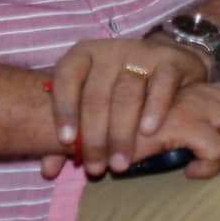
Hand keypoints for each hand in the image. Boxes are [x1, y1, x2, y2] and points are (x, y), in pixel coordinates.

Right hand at [42, 76, 219, 180]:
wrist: (86, 116)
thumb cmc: (121, 126)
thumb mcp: (166, 123)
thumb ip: (193, 128)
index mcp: (205, 89)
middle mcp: (205, 92)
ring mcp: (194, 104)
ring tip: (214, 169)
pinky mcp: (179, 122)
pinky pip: (217, 149)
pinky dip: (211, 167)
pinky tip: (190, 175)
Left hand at [44, 37, 210, 178]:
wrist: (169, 63)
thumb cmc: (119, 89)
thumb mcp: (91, 104)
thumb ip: (69, 133)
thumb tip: (48, 170)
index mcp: (85, 55)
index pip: (67, 75)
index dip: (64, 108)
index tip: (66, 141)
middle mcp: (111, 50)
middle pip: (97, 93)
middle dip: (94, 136)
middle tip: (95, 168)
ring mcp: (142, 53)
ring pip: (127, 93)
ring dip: (121, 132)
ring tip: (120, 164)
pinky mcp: (171, 60)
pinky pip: (162, 83)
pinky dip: (154, 108)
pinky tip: (148, 131)